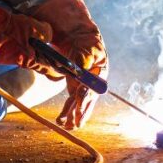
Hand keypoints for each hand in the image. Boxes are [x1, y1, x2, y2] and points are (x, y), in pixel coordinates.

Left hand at [30, 0, 107, 128]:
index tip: (79, 101)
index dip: (86, 95)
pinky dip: (68, 110)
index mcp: (100, 71)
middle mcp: (93, 82)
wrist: (81, 36)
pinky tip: (62, 120)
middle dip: (81, 112)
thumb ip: (85, 57)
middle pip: (87, 99)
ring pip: (79, 103)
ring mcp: (84, 85)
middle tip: (74, 123)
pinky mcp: (75, 86)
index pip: (93, 86)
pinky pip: (71, 100)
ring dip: (73, 114)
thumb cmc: (88, 40)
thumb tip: (80, 69)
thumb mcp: (89, 45)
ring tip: (66, 126)